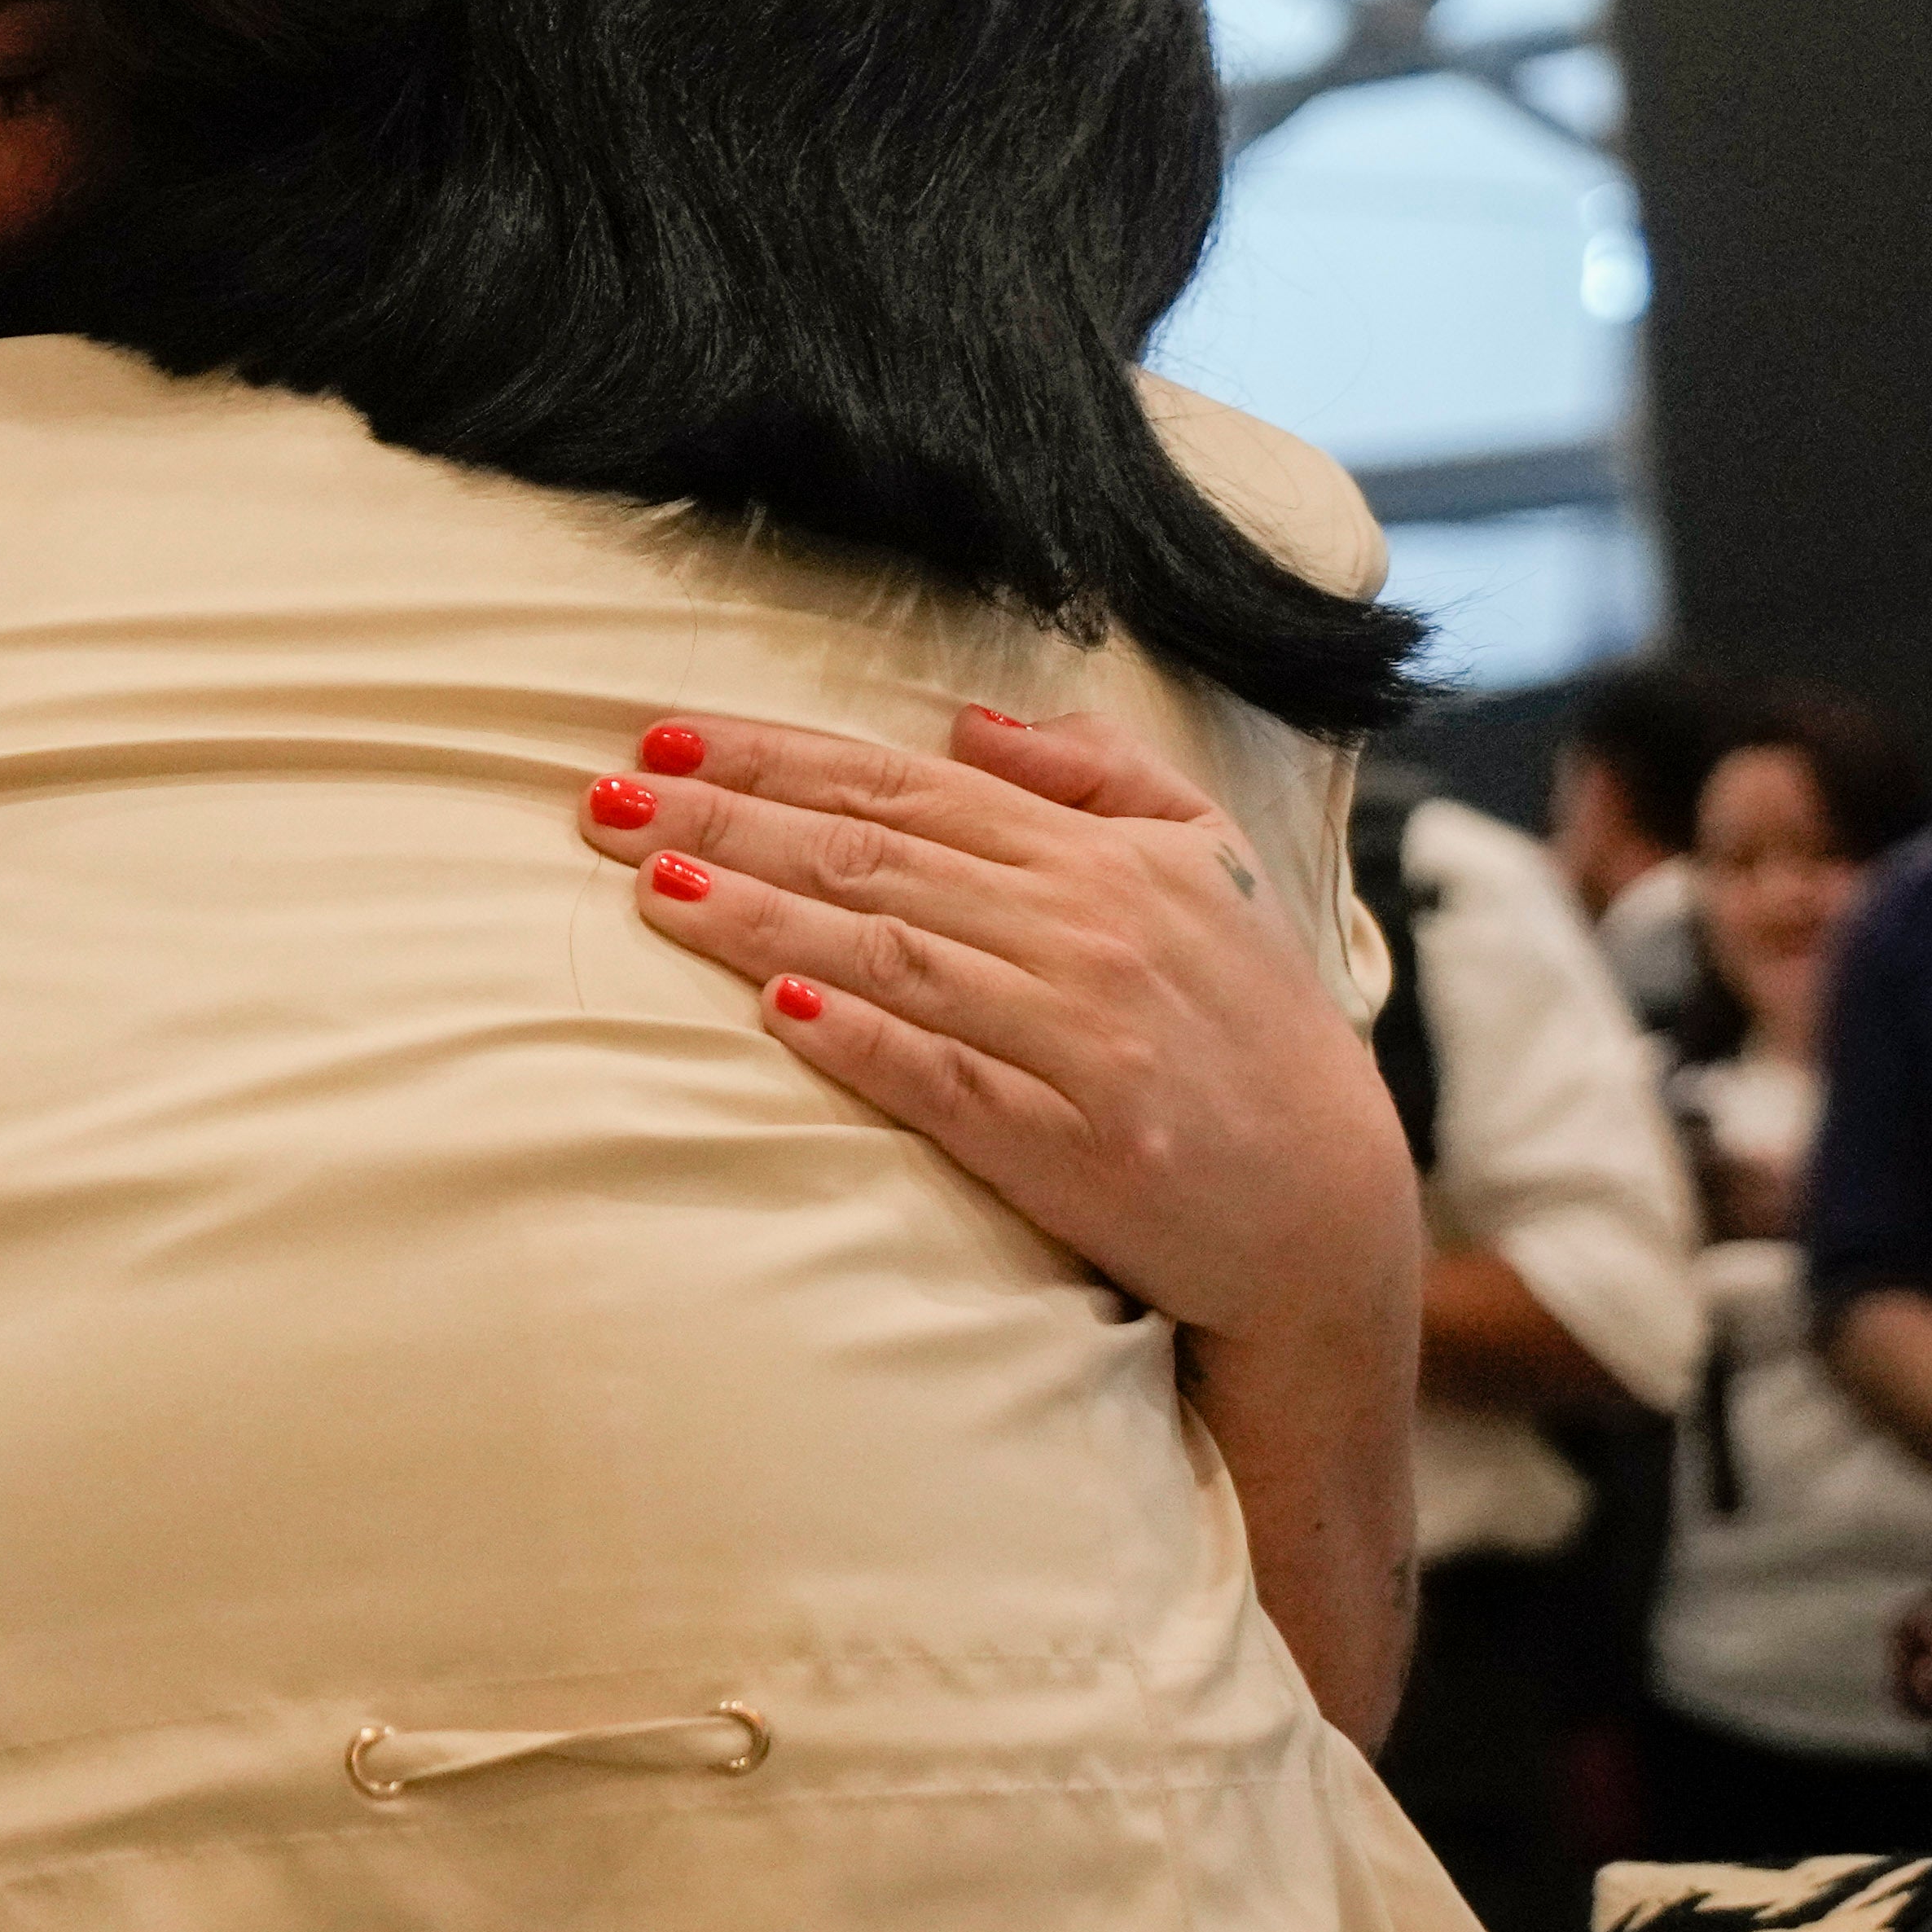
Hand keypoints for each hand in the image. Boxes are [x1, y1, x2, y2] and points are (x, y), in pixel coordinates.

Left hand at [579, 701, 1419, 1354]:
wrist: (1326, 1212)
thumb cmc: (1249, 1028)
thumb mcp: (1207, 861)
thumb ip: (1096, 774)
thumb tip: (963, 720)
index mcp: (1101, 861)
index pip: (903, 789)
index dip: (776, 759)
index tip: (664, 736)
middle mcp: (1085, 935)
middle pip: (871, 861)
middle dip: (727, 821)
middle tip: (605, 799)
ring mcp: (1077, 1043)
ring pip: (888, 956)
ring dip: (758, 917)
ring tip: (648, 882)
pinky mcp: (1073, 1149)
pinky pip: (943, 1080)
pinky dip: (858, 1039)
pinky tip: (770, 1007)